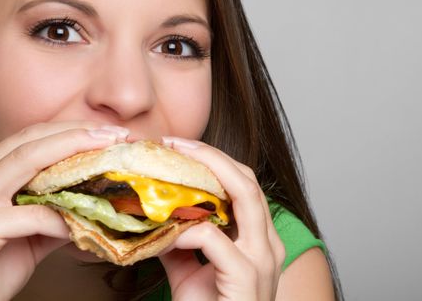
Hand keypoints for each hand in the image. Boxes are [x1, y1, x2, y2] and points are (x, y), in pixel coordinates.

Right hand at [0, 121, 126, 300]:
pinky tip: (81, 224)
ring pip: (26, 161)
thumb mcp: (31, 232)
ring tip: (108, 158)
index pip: (32, 138)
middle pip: (31, 141)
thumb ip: (57, 210)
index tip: (111, 133)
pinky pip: (30, 215)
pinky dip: (60, 217)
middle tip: (118, 135)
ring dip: (74, 155)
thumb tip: (97, 198)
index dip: (72, 131)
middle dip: (79, 134)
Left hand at [159, 137, 285, 300]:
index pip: (243, 184)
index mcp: (259, 239)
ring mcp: (262, 260)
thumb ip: (178, 241)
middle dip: (209, 155)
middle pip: (246, 180)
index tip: (178, 147)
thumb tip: (153, 216)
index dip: (213, 161)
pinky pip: (214, 239)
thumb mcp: (189, 272)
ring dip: (205, 173)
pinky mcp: (247, 279)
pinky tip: (164, 230)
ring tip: (170, 162)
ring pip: (243, 195)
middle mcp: (268, 244)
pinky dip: (187, 228)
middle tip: (172, 142)